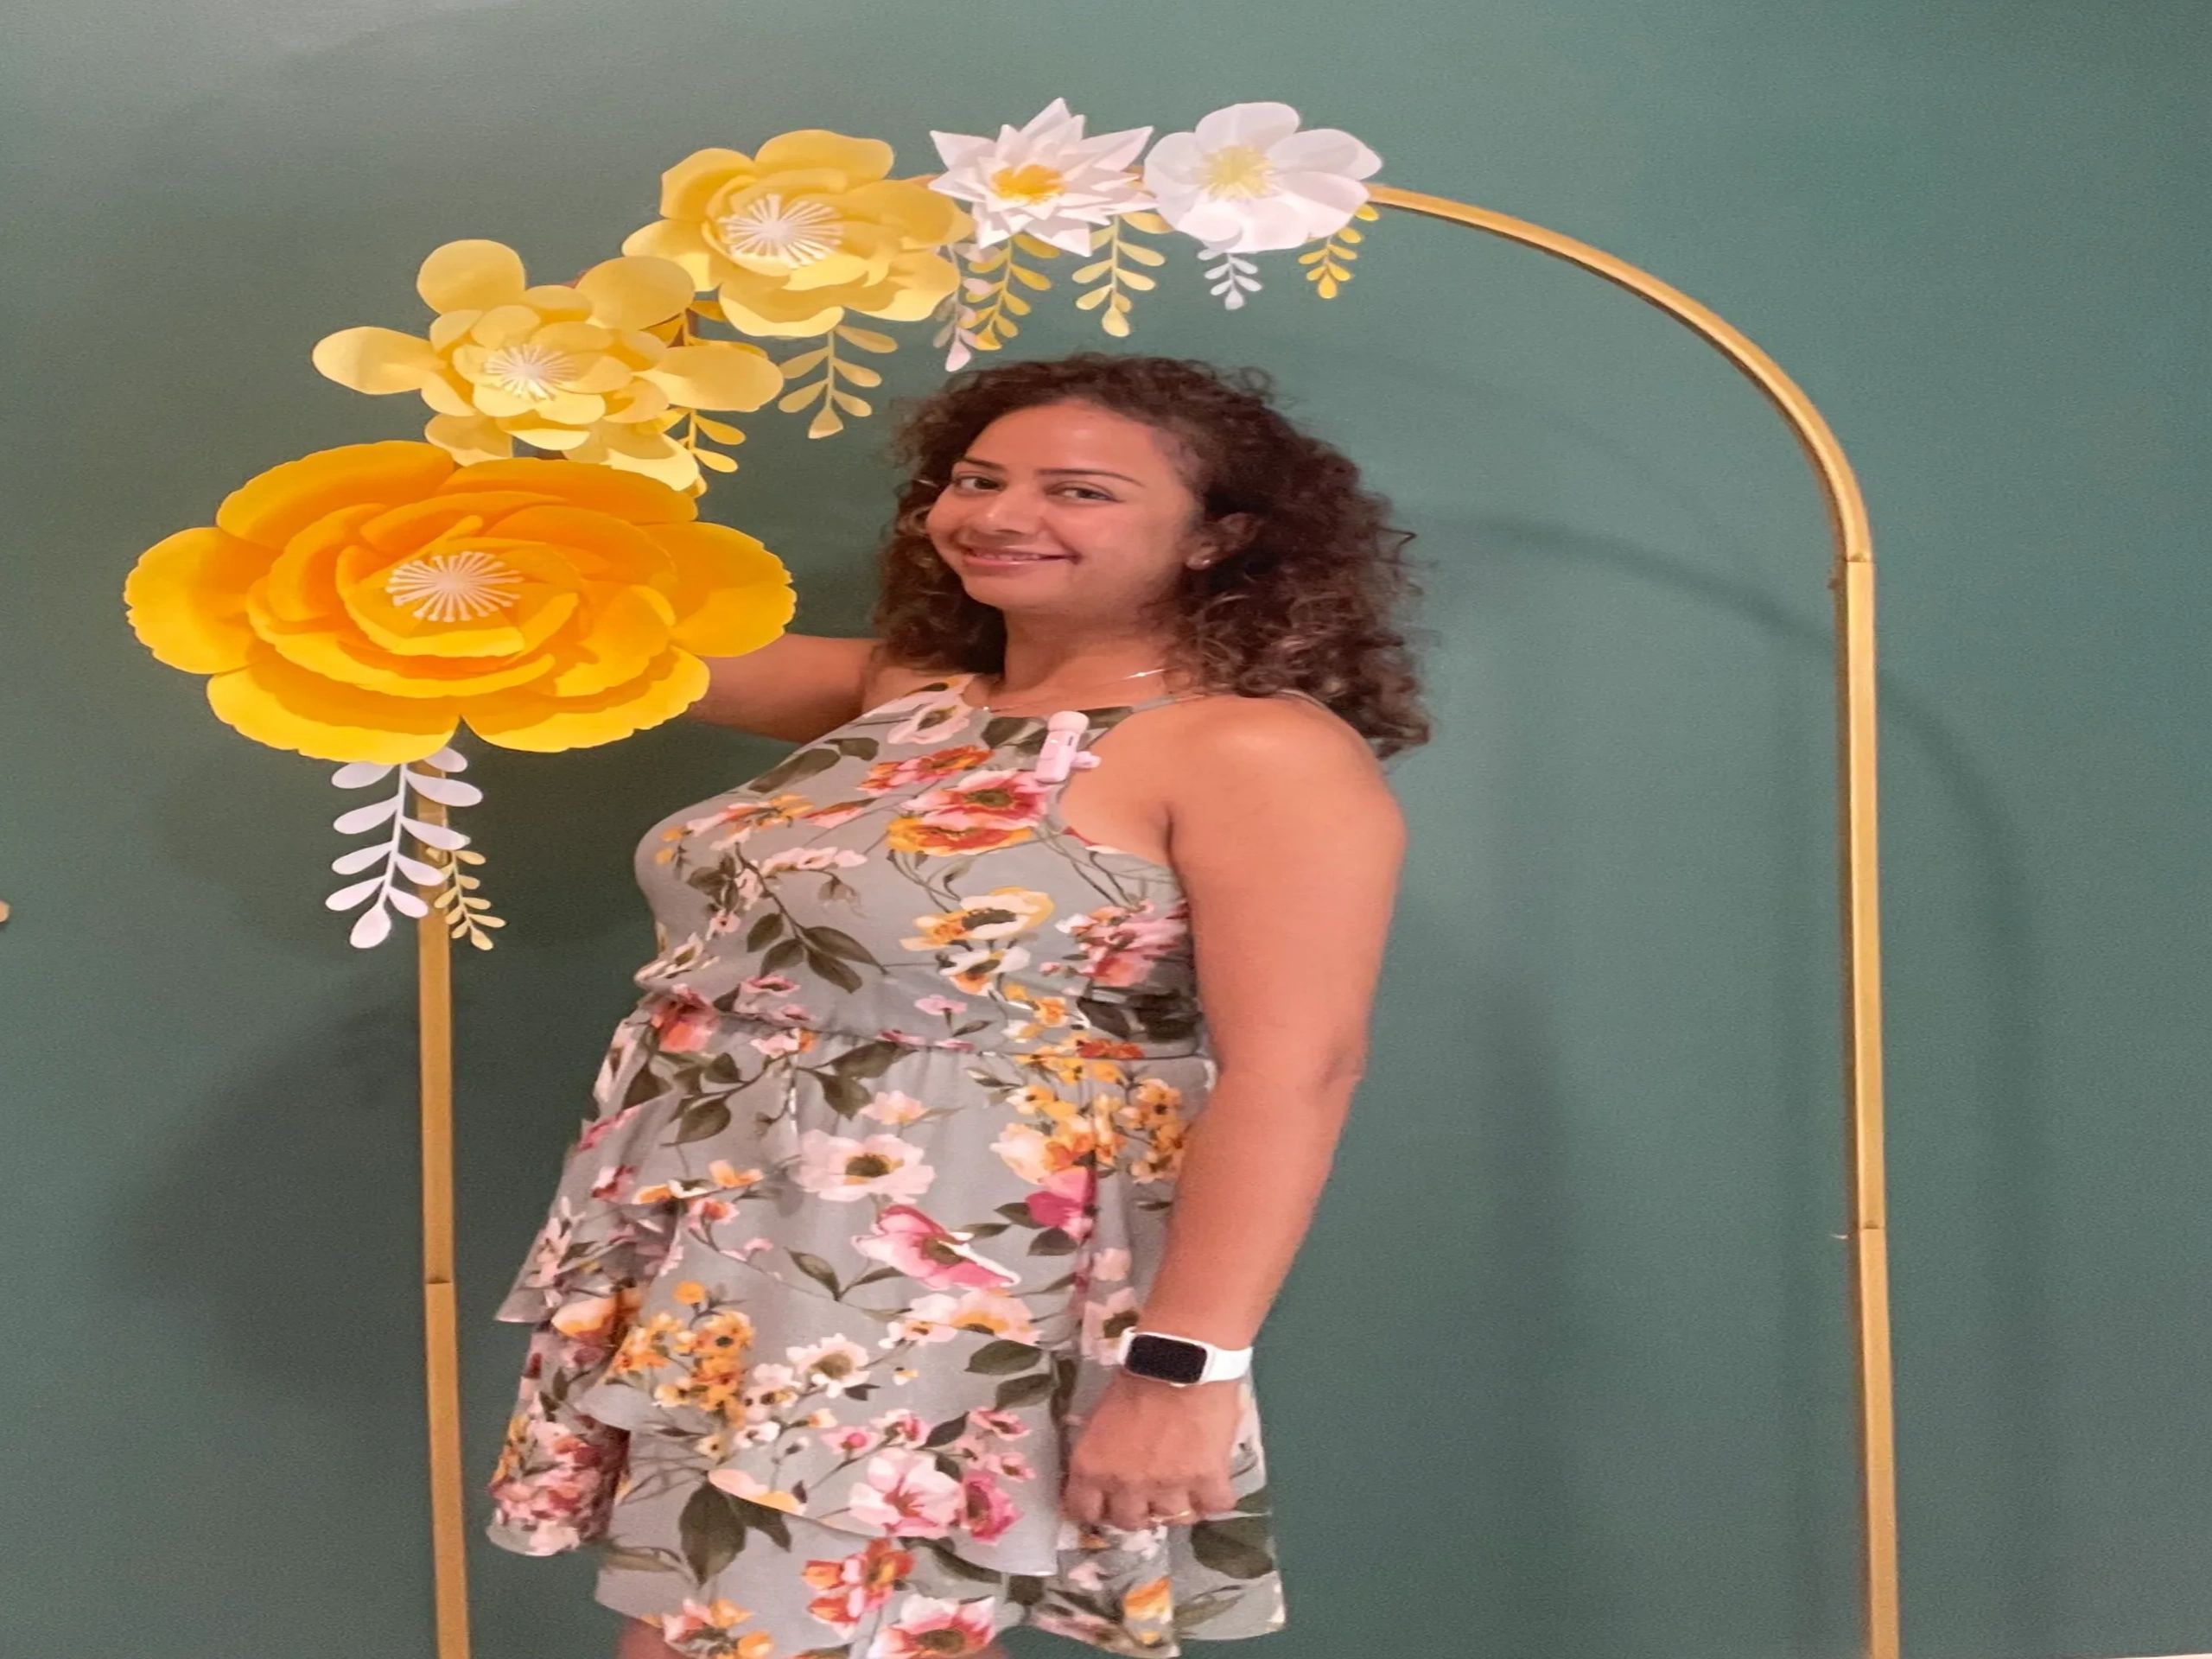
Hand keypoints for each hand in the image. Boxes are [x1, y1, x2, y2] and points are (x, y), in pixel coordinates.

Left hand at [1061, 1367, 1243, 1530]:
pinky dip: (1215, 1497)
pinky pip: (1214, 1507)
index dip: (1099, 1509)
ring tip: (1186, 1484)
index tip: (1109, 1503)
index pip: (1084, 1512)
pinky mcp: (1207, 1479)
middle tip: (1151, 1493)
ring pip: (1174, 1520)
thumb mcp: (1101, 1419)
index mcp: (1093, 1468)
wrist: (1180, 1358)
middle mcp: (1127, 1485)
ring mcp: (1169, 1486)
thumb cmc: (1137, 1377)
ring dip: (1179, 1505)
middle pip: (1130, 1523)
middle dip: (1140, 1511)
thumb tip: (1110, 1474)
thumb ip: (1103, 1454)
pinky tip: (1212, 1482)